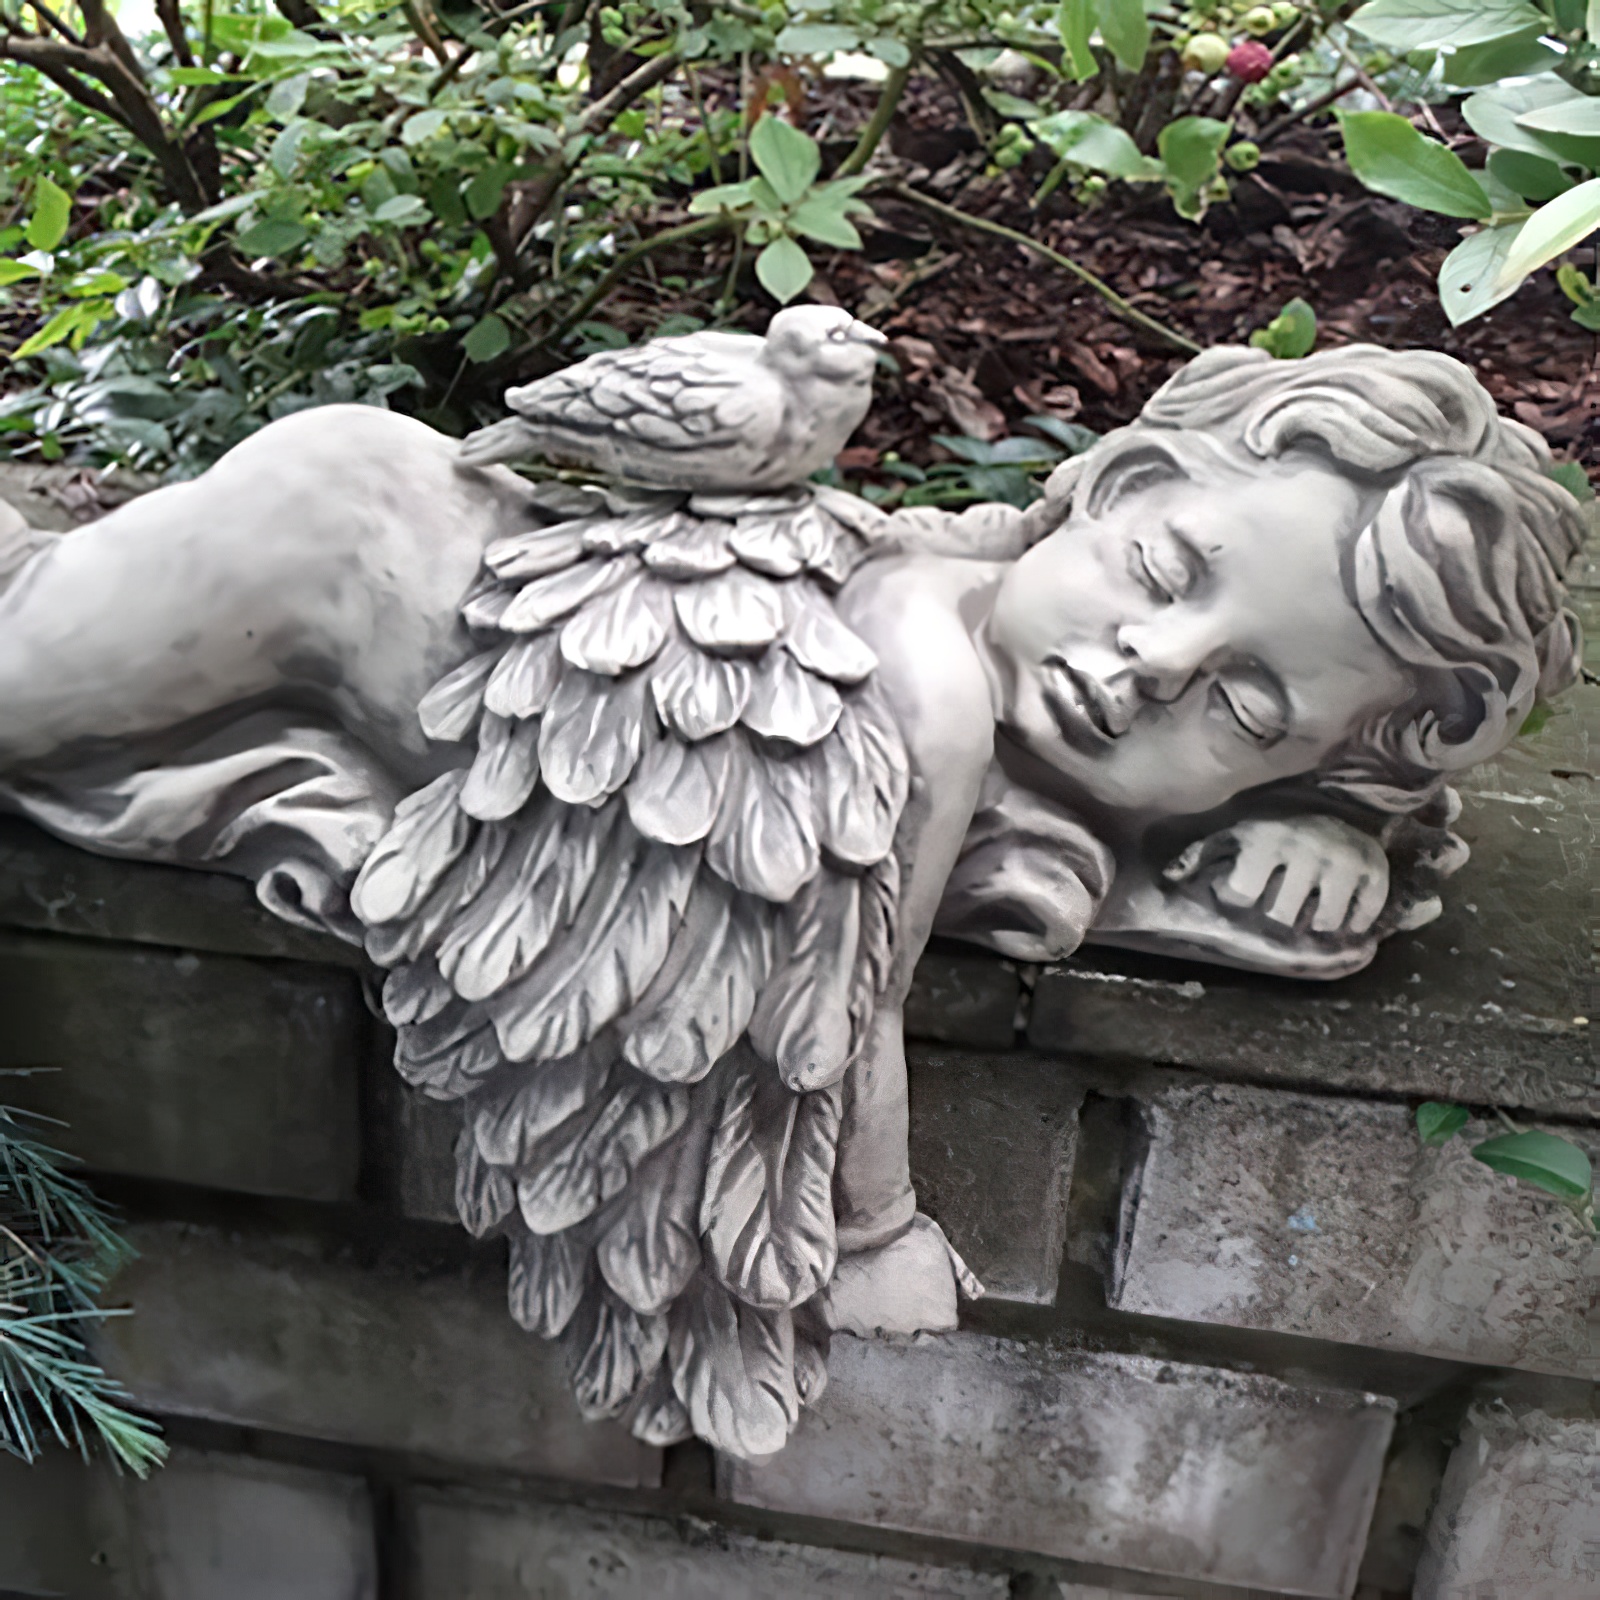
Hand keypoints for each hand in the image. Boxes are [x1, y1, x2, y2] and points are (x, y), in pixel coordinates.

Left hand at [1163, 816, 1389, 937]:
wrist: (1331, 807)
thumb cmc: (1270, 832)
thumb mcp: (1230, 837)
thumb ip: (1196, 856)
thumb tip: (1166, 878)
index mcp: (1264, 839)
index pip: (1242, 894)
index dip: (1240, 898)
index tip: (1246, 890)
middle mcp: (1305, 848)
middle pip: (1283, 915)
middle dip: (1280, 915)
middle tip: (1283, 905)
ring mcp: (1342, 859)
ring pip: (1325, 921)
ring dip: (1316, 922)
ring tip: (1310, 910)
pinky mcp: (1374, 869)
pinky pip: (1365, 913)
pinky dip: (1355, 921)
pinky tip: (1342, 914)